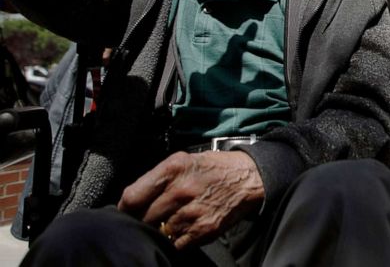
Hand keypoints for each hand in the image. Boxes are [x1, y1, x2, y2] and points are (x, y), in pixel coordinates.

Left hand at [118, 150, 263, 248]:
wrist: (249, 177)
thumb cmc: (213, 168)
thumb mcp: (184, 160)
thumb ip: (157, 178)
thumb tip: (129, 202)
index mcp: (173, 168)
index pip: (131, 198)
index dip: (124, 209)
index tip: (126, 212)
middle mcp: (181, 190)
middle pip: (143, 218)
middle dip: (143, 220)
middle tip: (150, 218)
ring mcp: (192, 212)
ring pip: (158, 233)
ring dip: (160, 231)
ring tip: (169, 222)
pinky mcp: (204, 230)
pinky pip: (176, 245)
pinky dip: (175, 241)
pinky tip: (181, 230)